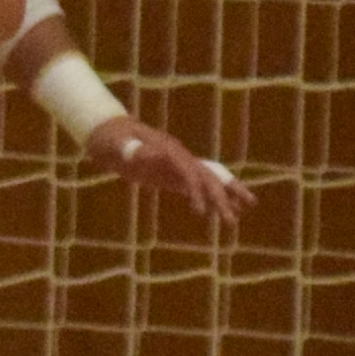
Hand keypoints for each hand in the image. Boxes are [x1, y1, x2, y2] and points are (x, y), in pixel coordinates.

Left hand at [85, 117, 253, 229]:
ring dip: (226, 196)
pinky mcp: (174, 174)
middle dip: (221, 199)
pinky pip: (197, 186)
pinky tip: (223, 211)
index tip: (200, 213)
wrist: (110, 132)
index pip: (188, 173)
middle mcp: (180, 156)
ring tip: (244, 212)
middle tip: (232, 223)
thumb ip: (132, 148)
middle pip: (206, 177)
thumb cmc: (110, 140)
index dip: (196, 191)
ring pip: (208, 180)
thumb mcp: (115, 145)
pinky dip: (211, 198)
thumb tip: (154, 153)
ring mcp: (179, 164)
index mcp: (168, 150)